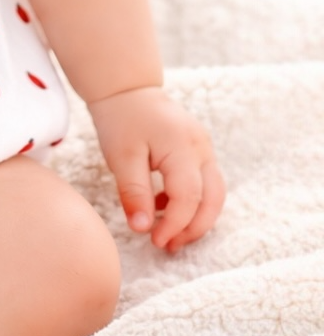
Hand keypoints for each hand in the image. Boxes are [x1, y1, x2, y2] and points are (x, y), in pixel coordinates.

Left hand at [87, 85, 225, 253]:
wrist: (126, 89)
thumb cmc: (121, 119)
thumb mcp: (121, 157)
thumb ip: (134, 193)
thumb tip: (142, 228)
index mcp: (182, 147)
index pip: (188, 197)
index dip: (175, 225)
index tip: (155, 241)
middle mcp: (202, 149)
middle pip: (213, 200)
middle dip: (193, 228)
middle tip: (167, 245)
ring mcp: (204, 149)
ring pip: (214, 194)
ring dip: (195, 218)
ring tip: (167, 235)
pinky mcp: (199, 151)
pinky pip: (204, 183)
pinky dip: (190, 202)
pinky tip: (161, 207)